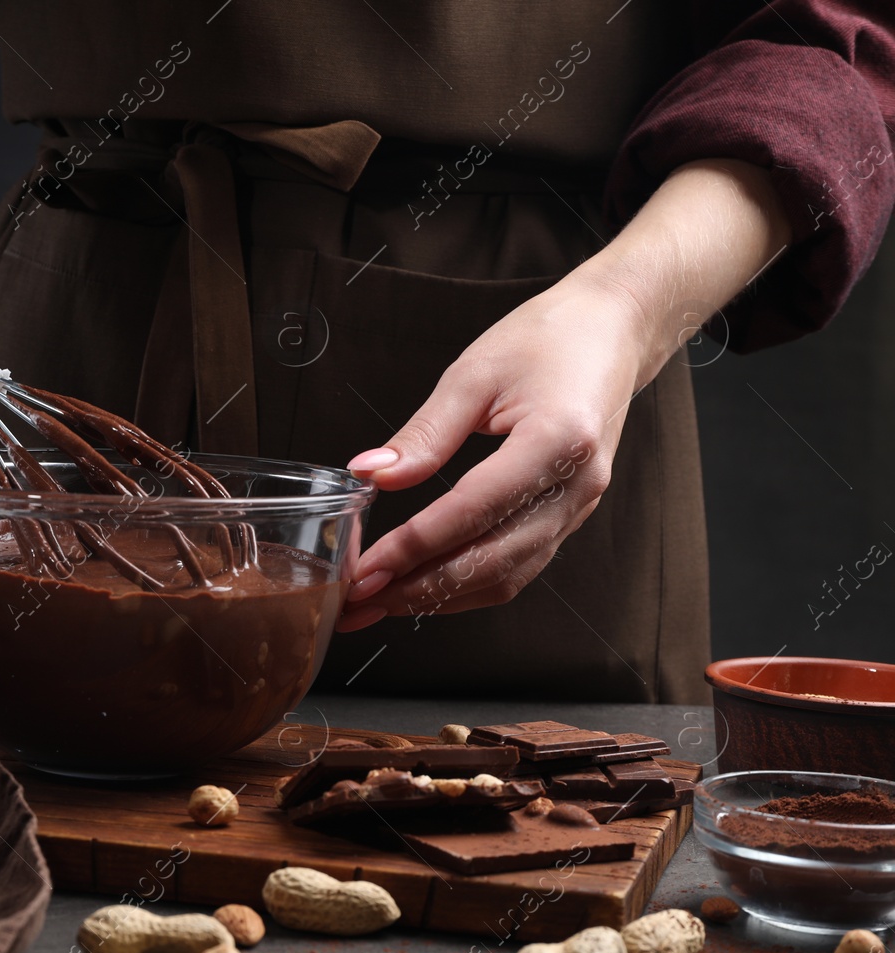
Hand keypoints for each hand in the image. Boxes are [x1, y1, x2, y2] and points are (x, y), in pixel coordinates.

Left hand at [337, 273, 638, 630]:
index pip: (474, 512)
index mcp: (557, 440)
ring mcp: (579, 505)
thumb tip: (371, 474)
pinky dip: (470, 584)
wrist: (613, 330)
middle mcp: (576, 485)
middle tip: (360, 600)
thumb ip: (424, 433)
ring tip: (382, 601)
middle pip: (492, 560)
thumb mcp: (474, 372)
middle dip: (419, 588)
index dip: (415, 547)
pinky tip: (426, 585)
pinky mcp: (570, 514)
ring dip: (441, 596)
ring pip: (507, 575)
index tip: (366, 568)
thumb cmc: (549, 338)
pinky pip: (519, 564)